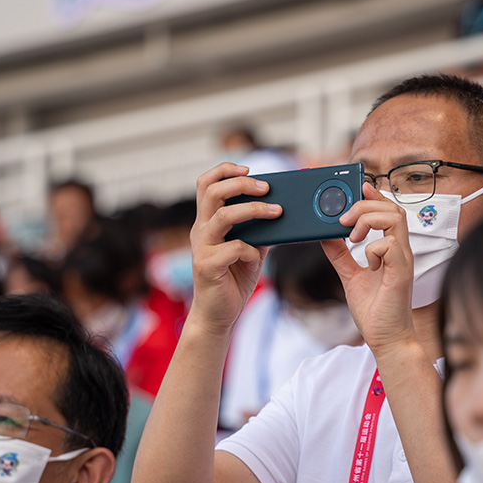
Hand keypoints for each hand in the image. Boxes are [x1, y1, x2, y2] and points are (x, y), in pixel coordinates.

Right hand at [189, 163, 281, 332]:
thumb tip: (282, 211)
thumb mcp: (250, 249)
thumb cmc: (233, 279)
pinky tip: (256, 258)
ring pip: (223, 216)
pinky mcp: (207, 266)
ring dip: (253, 210)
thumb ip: (259, 230)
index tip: (249, 168)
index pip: (205, 184)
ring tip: (276, 212)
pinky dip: (250, 250)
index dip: (225, 170)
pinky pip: (233, 248)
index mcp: (207, 222)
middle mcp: (200, 231)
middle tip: (266, 188)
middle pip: (211, 192)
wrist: (218, 315)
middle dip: (241, 184)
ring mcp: (201, 248)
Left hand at [321, 183, 415, 352]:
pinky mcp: (401, 274)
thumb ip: (340, 255)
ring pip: (395, 219)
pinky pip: (389, 246)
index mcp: (390, 249)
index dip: (374, 196)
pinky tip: (367, 263)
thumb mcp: (350, 276)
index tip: (357, 189)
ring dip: (368, 220)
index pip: (388, 211)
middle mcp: (399, 251)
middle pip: (392, 208)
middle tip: (343, 221)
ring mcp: (402, 261)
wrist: (386, 339)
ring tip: (352, 237)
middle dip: (364, 206)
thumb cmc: (375, 310)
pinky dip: (373, 248)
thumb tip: (325, 235)